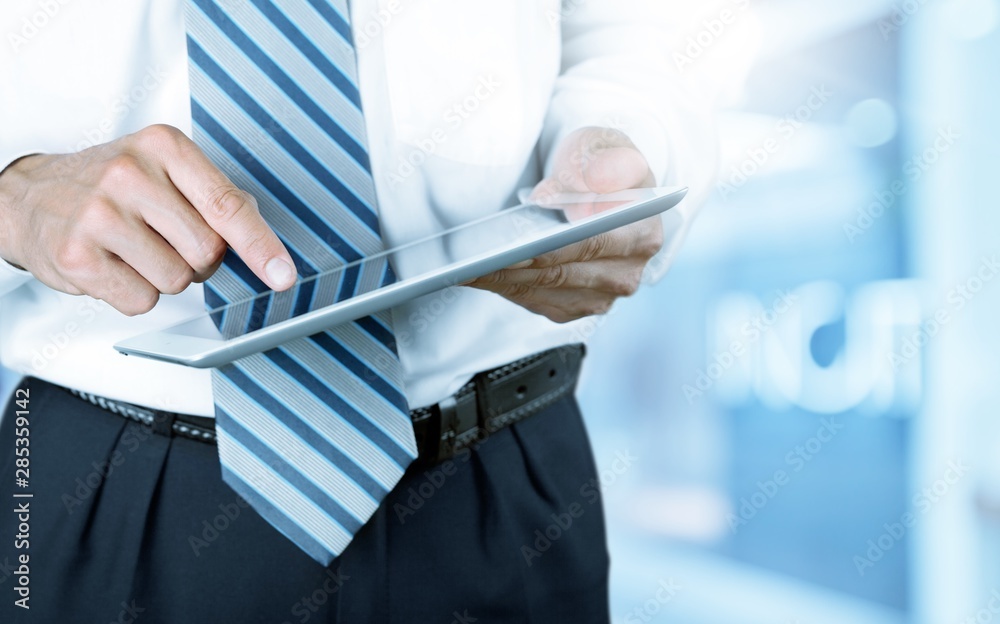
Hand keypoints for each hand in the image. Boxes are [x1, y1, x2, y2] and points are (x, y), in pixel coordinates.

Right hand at [0, 125, 294, 315]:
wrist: (29, 197)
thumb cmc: (109, 186)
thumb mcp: (163, 169)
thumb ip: (215, 196)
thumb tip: (260, 234)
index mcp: (164, 147)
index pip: (227, 205)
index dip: (261, 246)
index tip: (282, 274)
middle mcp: (130, 174)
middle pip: (207, 252)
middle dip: (199, 260)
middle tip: (166, 241)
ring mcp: (100, 215)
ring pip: (177, 281)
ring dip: (164, 278)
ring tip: (134, 251)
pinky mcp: (77, 256)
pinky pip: (141, 301)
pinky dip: (134, 294)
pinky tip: (114, 266)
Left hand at [467, 127, 662, 322]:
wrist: (591, 188)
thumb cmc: (596, 164)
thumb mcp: (604, 145)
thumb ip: (605, 159)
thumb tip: (594, 179)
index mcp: (643, 234)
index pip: (589, 245)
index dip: (549, 248)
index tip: (514, 247)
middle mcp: (627, 274)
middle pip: (560, 273)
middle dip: (515, 267)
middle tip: (473, 261)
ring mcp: (602, 297)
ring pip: (543, 290)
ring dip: (503, 280)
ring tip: (464, 268)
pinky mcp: (575, 307)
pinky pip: (534, 301)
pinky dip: (504, 288)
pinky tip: (475, 275)